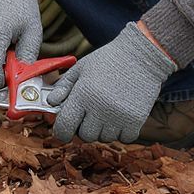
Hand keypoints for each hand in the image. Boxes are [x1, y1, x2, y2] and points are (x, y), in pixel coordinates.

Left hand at [46, 23, 176, 142]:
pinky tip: (121, 114)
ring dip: (104, 129)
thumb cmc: (108, 59)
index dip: (61, 131)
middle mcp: (99, 109)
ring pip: (104, 138)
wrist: (141, 55)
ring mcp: (118, 117)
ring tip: (108, 109)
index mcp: (82, 95)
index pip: (64, 128)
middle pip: (85, 136)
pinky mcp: (136, 121)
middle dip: (84, 127)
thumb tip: (51, 103)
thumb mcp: (81, 68)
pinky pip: (124, 138)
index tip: (64, 128)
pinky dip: (122, 131)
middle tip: (90, 112)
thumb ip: (63, 86)